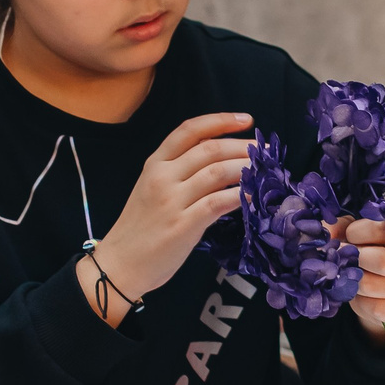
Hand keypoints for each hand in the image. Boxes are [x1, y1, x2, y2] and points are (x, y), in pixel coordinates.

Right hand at [79, 112, 252, 325]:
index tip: (247, 120)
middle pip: (210, 149)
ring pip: (217, 172)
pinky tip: (253, 196)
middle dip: (242, 146)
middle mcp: (162, 176)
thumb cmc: (140, 229)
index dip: (221, 121)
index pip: (190, 130)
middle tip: (265, 150)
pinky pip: (217, 202)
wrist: (119, 264)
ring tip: (265, 170)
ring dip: (245, 168)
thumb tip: (224, 164)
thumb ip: (181, 174)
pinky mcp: (183, 224)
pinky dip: (239, 196)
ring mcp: (172, 200)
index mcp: (155, 163)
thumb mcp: (153, 190)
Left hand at [342, 219, 384, 336]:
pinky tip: (362, 297)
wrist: (383, 292)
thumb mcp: (356, 235)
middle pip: (383, 262)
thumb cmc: (369, 255)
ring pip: (373, 286)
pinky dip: (361, 304)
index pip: (383, 229)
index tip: (349, 238)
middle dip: (355, 261)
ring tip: (353, 278)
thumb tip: (329, 232)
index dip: (356, 233)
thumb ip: (342, 227)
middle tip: (347, 261)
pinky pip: (377, 309)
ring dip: (354, 283)